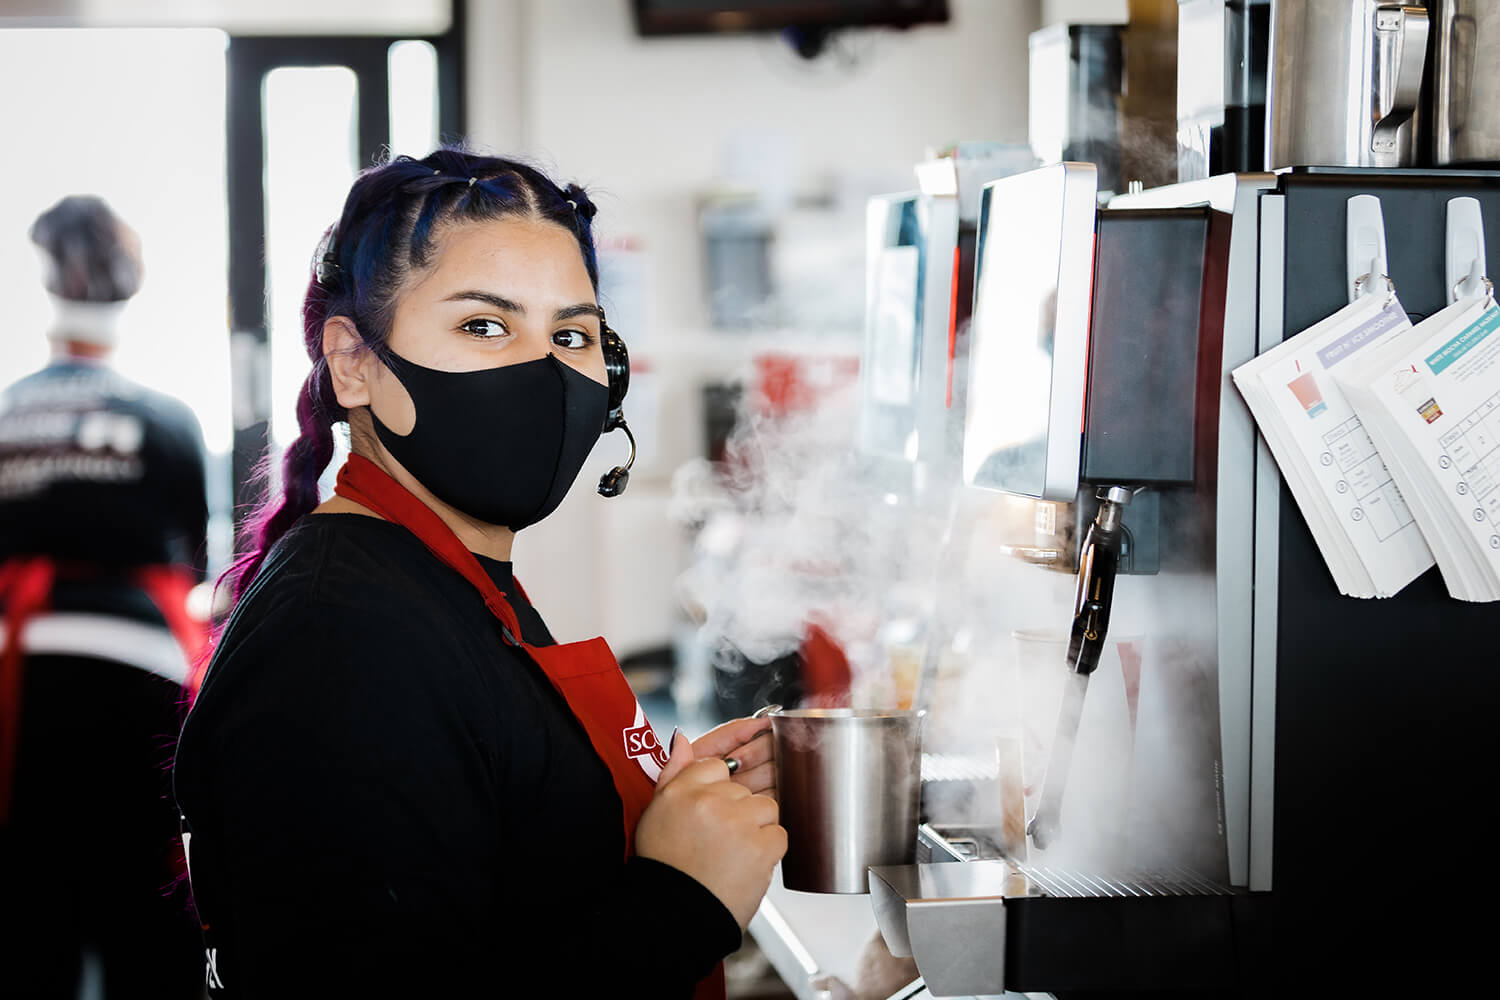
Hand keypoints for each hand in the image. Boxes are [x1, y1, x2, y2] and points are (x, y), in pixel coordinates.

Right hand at [635, 731, 785, 929]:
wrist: (676, 916)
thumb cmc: (667, 867)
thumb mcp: (657, 814)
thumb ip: (673, 773)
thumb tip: (682, 739)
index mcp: (682, 790)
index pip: (717, 765)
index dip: (719, 789)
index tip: (715, 811)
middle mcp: (709, 800)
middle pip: (743, 789)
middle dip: (737, 812)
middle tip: (718, 842)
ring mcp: (738, 821)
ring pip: (765, 807)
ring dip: (755, 828)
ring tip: (732, 853)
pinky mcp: (761, 845)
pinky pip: (778, 833)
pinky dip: (767, 850)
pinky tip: (744, 864)